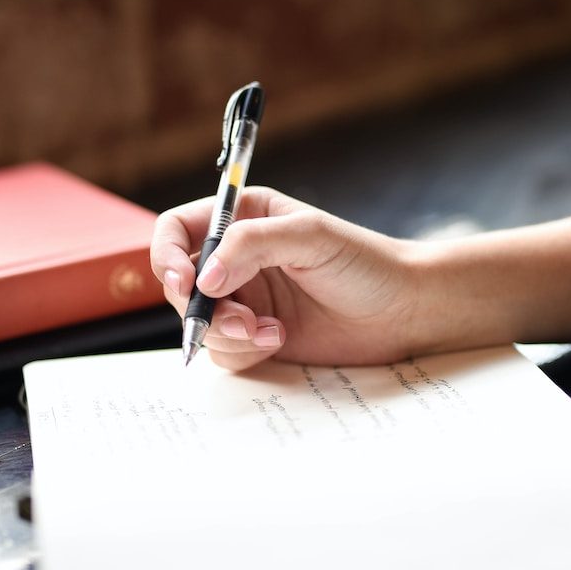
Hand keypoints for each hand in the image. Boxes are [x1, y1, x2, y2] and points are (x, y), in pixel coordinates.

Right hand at [150, 187, 424, 370]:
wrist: (403, 312)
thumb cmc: (366, 263)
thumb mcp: (310, 237)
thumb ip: (251, 245)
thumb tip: (203, 279)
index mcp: (243, 218)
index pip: (177, 231)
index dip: (167, 256)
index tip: (184, 283)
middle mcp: (236, 259)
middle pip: (180, 284)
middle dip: (201, 307)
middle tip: (239, 319)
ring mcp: (245, 300)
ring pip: (199, 323)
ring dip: (225, 333)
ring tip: (268, 332)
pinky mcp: (256, 337)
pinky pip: (223, 351)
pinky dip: (244, 351)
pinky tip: (279, 340)